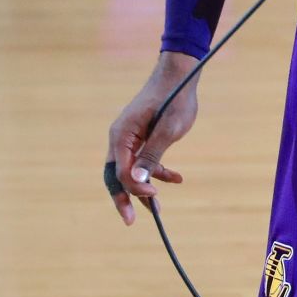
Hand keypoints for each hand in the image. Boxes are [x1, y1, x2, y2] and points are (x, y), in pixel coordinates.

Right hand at [105, 52, 199, 224]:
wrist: (180, 75)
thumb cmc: (175, 99)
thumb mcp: (168, 129)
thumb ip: (152, 156)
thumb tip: (137, 183)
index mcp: (122, 135)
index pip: (120, 172)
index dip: (134, 188)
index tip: (154, 197)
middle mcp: (120, 137)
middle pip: (116, 175)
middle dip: (125, 198)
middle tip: (132, 220)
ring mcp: (130, 137)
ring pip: (130, 170)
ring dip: (143, 189)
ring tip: (158, 209)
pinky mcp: (141, 136)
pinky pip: (143, 160)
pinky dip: (156, 171)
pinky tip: (177, 178)